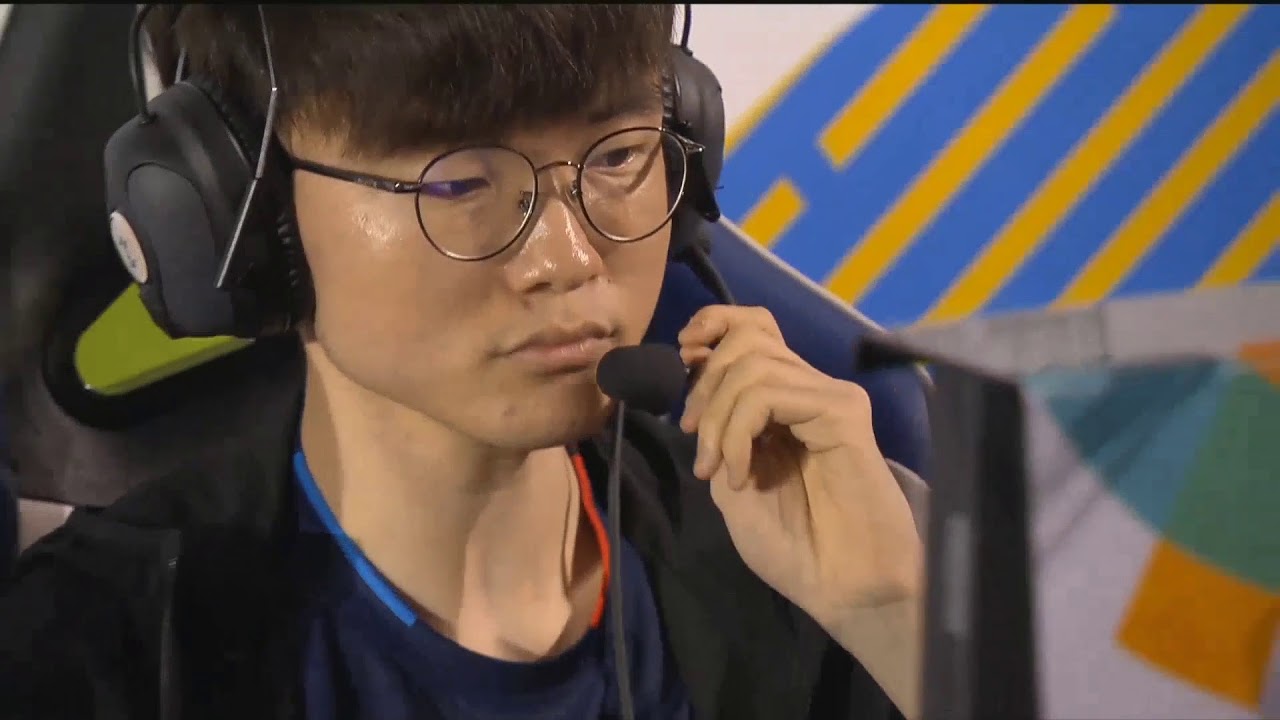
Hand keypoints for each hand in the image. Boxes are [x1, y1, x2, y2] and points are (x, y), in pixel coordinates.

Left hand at [676, 305, 922, 622]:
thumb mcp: (732, 481)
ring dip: (717, 416)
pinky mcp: (843, 411)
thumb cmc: (792, 545)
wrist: (841, 587)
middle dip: (704, 382)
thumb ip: (719, 430)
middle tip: (695, 439)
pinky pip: (769, 394)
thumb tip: (695, 382)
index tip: (682, 354)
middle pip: (749, 335)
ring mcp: (829, 396)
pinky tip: (743, 476)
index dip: (714, 324)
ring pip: (753, 364)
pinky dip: (737, 432)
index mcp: (783, 400)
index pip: (753, 327)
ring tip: (717, 467)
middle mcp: (808, 389)